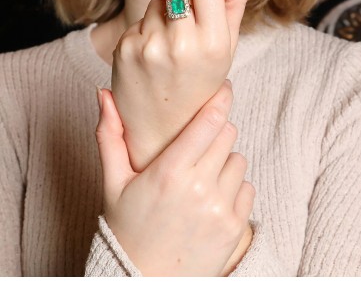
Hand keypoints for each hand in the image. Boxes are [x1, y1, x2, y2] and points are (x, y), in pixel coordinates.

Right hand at [95, 80, 254, 276]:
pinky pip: (247, 187)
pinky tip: (212, 196)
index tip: (224, 87)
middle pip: (227, 134)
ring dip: (225, 159)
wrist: (146, 281)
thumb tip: (104, 94)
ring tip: (202, 174)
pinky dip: (234, 186)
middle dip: (216, 130)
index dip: (220, 99)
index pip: (208, 122)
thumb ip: (110, 135)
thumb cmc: (127, 227)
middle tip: (199, 141)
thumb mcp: (113, 182)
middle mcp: (200, 189)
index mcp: (170, 173)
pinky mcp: (235, 227)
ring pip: (239, 159)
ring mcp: (221, 209)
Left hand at [111, 0, 248, 171]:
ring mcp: (149, 46)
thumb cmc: (200, 85)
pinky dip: (147, 31)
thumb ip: (233, 2)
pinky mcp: (125, 49)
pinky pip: (139, 19)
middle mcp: (181, 43)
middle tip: (187, 21)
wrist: (163, 129)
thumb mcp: (227, 49)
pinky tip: (153, 55)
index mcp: (214, 43)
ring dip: (164, 14)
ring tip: (170, 46)